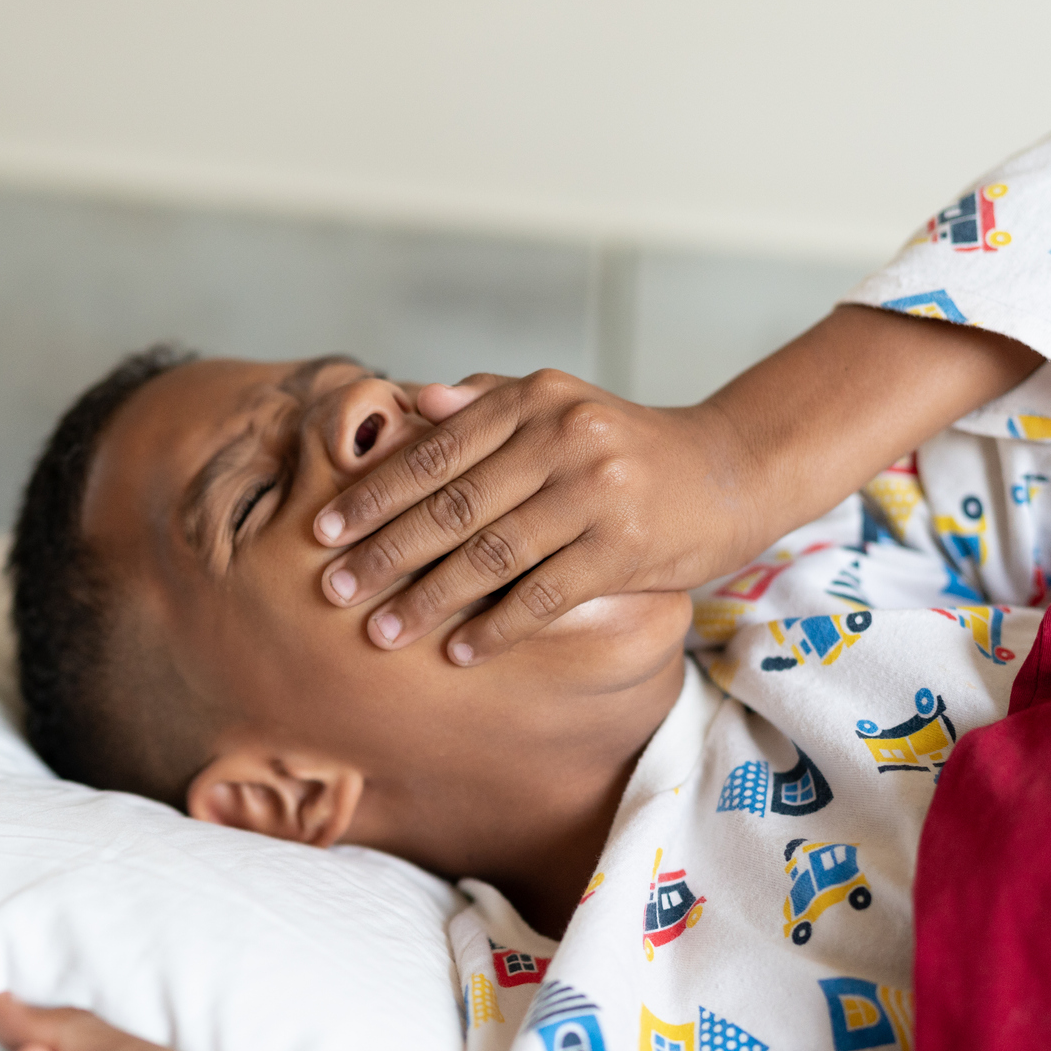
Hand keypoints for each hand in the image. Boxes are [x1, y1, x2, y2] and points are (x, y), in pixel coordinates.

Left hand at [312, 370, 755, 664]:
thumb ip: (487, 400)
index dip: (372, 492)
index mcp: (534, 398)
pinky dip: (496, 626)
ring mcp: (595, 490)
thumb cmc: (627, 443)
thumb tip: (411, 401)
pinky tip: (459, 651)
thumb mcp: (561, 403)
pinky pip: (544, 593)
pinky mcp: (625, 545)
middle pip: (451, 504)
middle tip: (331, 589)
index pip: (434, 449)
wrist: (729, 469)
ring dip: (428, 599)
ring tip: (382, 633)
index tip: (321, 531)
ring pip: (490, 553)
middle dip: (383, 551)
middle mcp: (561, 436)